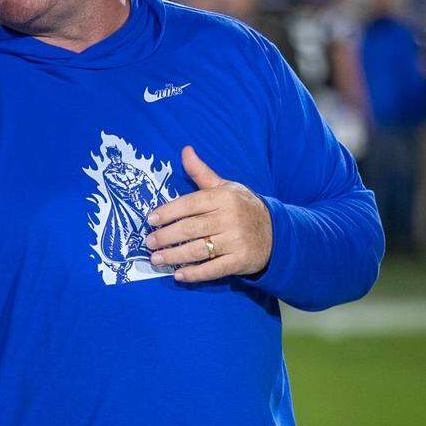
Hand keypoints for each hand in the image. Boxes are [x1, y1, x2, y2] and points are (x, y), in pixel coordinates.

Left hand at [144, 145, 272, 282]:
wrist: (276, 232)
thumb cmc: (242, 207)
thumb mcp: (224, 187)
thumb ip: (201, 172)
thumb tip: (185, 151)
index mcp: (224, 198)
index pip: (190, 204)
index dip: (168, 212)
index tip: (151, 219)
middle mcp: (230, 218)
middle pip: (191, 228)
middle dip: (166, 236)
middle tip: (149, 242)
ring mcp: (236, 241)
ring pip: (199, 250)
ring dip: (174, 256)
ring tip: (156, 258)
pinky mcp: (240, 261)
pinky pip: (213, 269)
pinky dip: (195, 274)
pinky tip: (179, 275)